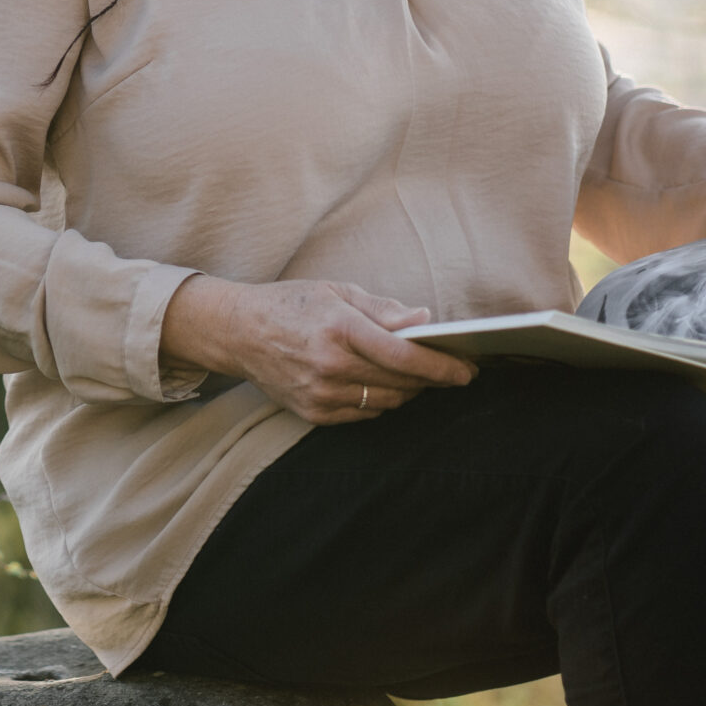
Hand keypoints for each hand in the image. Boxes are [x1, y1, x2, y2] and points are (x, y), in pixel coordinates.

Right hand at [160, 275, 476, 424]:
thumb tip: (425, 320)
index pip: (404, 356)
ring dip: (409, 390)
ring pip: (387, 401)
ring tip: (418, 374)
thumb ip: (384, 310)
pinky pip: (365, 413)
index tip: (467, 369)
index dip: (441, 366)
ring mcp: (321, 395)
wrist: (238, 332)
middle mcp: (330, 366)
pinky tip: (382, 383)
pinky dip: (381, 400)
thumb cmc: (291, 304)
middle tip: (452, 368)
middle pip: (401, 382)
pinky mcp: (314, 414)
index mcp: (339, 329)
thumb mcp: (337, 292)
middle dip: (432, 378)